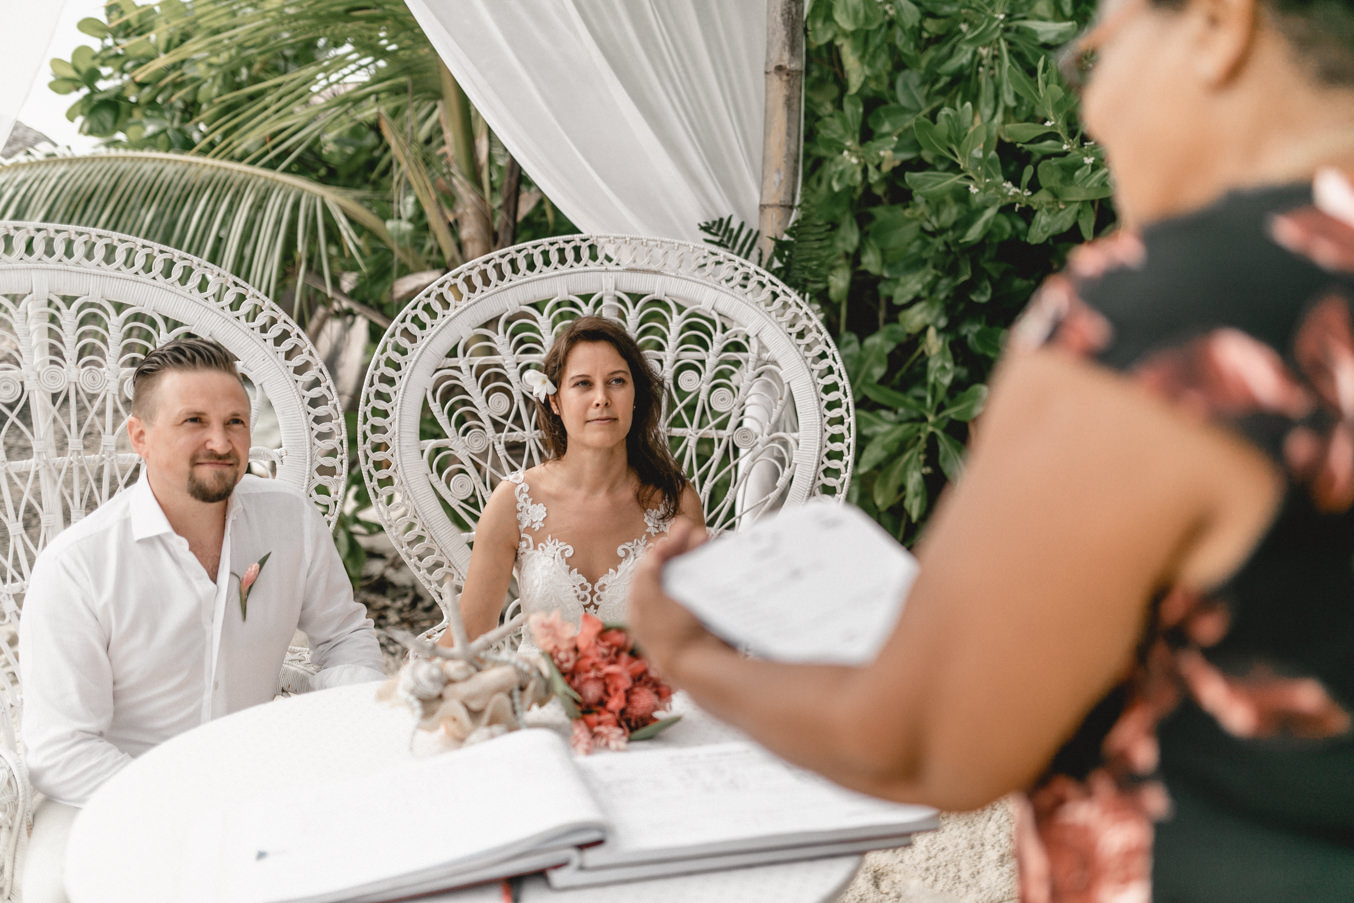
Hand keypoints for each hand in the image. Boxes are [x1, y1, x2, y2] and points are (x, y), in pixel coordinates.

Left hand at [627, 519, 719, 679]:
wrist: (702, 668)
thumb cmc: (671, 635)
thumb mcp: (648, 598)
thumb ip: (647, 572)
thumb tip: (654, 551)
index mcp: (643, 606)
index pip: (652, 568)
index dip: (666, 546)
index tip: (681, 529)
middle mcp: (664, 610)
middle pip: (674, 570)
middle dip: (686, 548)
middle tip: (701, 533)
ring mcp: (687, 616)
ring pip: (693, 577)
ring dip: (701, 557)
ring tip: (712, 541)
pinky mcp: (707, 621)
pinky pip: (710, 590)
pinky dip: (715, 574)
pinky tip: (723, 562)